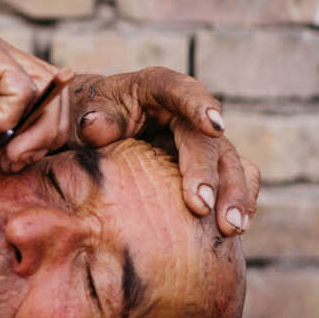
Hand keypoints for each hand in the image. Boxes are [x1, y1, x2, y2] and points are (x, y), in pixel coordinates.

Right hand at [0, 0, 72, 164]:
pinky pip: (20, 89)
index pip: (35, 98)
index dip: (33, 132)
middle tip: (15, 161)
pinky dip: (5, 116)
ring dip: (31, 130)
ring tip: (4, 153)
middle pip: (50, 92)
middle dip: (43, 134)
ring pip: (45, 90)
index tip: (10, 162)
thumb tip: (4, 158)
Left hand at [2, 66, 257, 235]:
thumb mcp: (79, 115)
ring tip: (231, 229)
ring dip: (233, 194)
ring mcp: (200, 140)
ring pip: (229, 162)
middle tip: (200, 207)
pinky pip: (233, 179)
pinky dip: (239, 201)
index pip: (180, 89)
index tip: (213, 126)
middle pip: (206, 138)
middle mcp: (185, 112)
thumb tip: (94, 125)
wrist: (87, 132)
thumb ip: (89, 121)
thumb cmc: (81, 119)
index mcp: (154, 88)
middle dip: (208, 172)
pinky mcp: (208, 166)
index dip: (199, 105)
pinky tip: (236, 230)